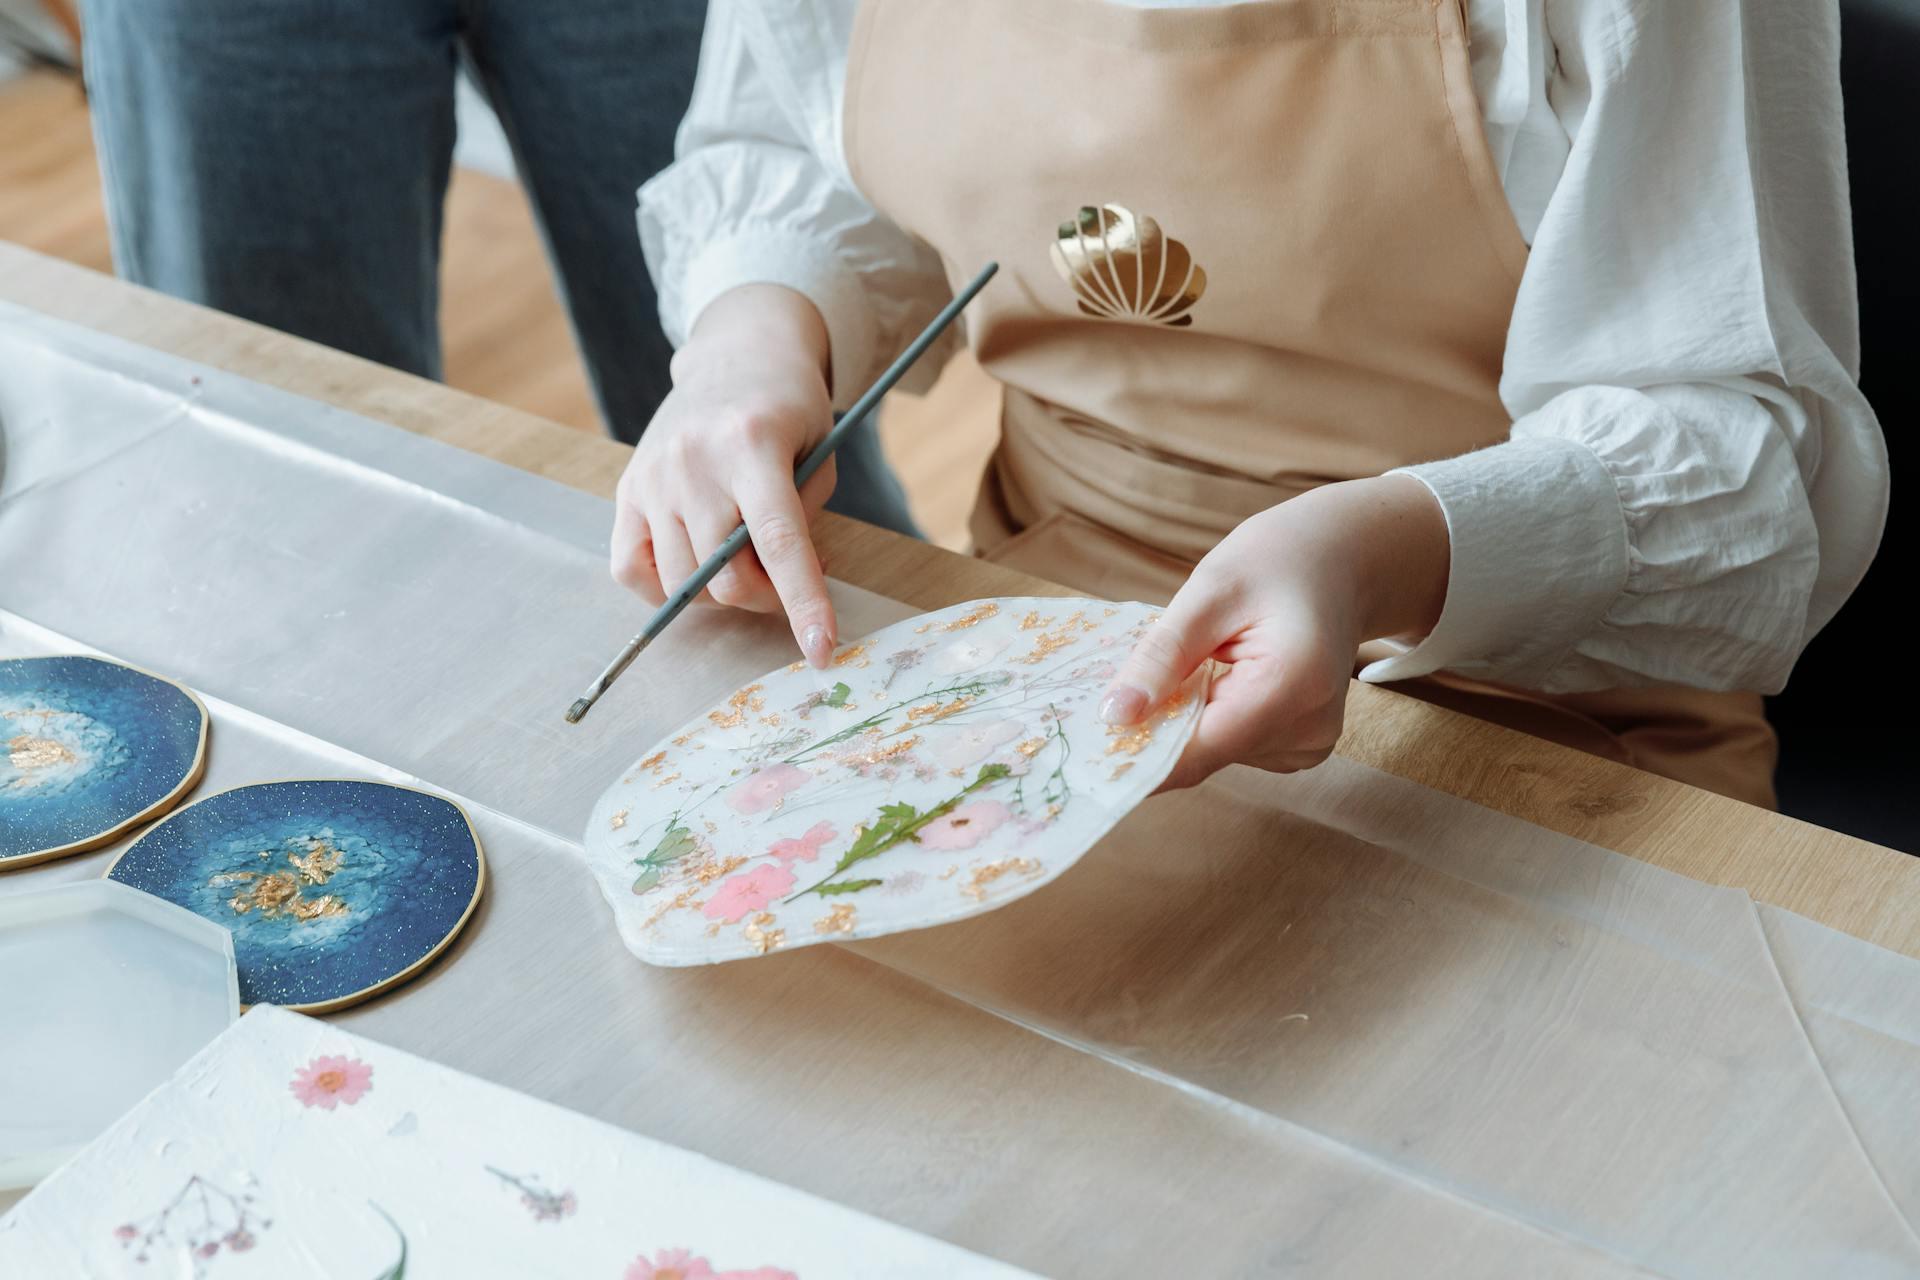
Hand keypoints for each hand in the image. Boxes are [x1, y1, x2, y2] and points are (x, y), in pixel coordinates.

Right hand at [610, 285, 840, 666]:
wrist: (737, 355)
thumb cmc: (790, 411)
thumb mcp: (820, 454)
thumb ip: (803, 521)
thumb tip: (777, 590)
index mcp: (753, 444)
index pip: (779, 542)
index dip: (803, 602)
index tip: (821, 652)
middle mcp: (694, 460)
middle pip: (726, 576)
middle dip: (765, 597)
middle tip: (782, 578)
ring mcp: (653, 475)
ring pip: (684, 583)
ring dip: (721, 592)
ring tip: (741, 558)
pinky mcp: (627, 487)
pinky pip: (630, 569)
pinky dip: (664, 590)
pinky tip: (693, 570)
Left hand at [1099, 475, 1449, 789]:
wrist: (1342, 560)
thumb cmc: (1277, 561)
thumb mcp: (1208, 592)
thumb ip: (1161, 657)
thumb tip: (1113, 716)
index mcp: (1292, 684)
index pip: (1199, 748)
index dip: (1137, 754)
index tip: (1083, 748)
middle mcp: (1310, 728)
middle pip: (1204, 754)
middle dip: (1154, 730)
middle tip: (1114, 691)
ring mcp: (1309, 745)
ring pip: (1213, 754)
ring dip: (1182, 721)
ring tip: (1189, 663)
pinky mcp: (1301, 747)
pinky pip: (1232, 746)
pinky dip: (1208, 719)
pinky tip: (1215, 677)